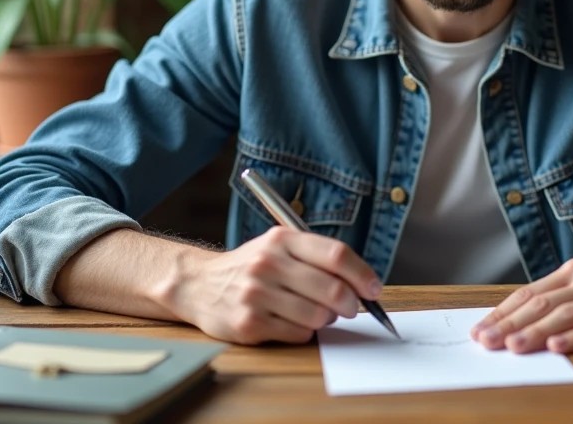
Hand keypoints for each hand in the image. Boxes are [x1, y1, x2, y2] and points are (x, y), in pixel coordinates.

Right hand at [169, 227, 382, 344]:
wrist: (199, 285)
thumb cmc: (251, 267)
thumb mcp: (279, 247)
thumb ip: (316, 258)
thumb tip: (362, 283)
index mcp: (282, 239)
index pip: (335, 254)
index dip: (362, 274)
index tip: (374, 288)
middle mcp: (268, 263)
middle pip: (331, 288)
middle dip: (351, 303)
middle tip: (352, 308)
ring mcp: (257, 294)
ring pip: (317, 316)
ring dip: (327, 319)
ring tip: (318, 314)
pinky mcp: (249, 323)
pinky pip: (298, 334)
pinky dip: (306, 332)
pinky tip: (294, 322)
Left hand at [470, 247, 572, 353]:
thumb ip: (563, 295)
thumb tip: (524, 318)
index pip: (529, 293)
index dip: (502, 311)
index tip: (480, 328)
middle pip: (541, 304)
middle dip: (509, 324)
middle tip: (484, 341)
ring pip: (565, 315)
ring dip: (535, 332)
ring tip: (512, 346)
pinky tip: (558, 346)